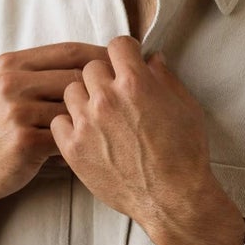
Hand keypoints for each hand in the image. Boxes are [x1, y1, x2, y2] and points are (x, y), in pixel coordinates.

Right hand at [0, 41, 111, 203]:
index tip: (123, 65)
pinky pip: (68, 137)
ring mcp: (16, 111)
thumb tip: (88, 62)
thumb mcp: (3, 90)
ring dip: (95, 118)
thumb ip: (36, 74)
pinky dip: (81, 142)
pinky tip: (89, 149)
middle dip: (106, 87)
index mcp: (10, 64)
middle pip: (77, 76)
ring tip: (113, 126)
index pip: (68, 50)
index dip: (101, 56)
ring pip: (75, 107)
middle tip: (130, 97)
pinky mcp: (24, 141)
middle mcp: (11, 83)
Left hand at [49, 36, 212, 226]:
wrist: (172, 198)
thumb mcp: (186, 107)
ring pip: (71, 91)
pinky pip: (58, 121)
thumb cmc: (185, 155)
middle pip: (90, 68)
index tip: (126, 63)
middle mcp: (106, 98)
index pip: (116, 45)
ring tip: (99, 116)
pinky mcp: (73, 148)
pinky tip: (86, 133)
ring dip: (84, 98)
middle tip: (115, 94)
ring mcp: (86, 123)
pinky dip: (69, 124)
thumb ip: (165, 78)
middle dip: (104, 77)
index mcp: (135, 82)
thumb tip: (152, 60)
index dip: (124, 53)